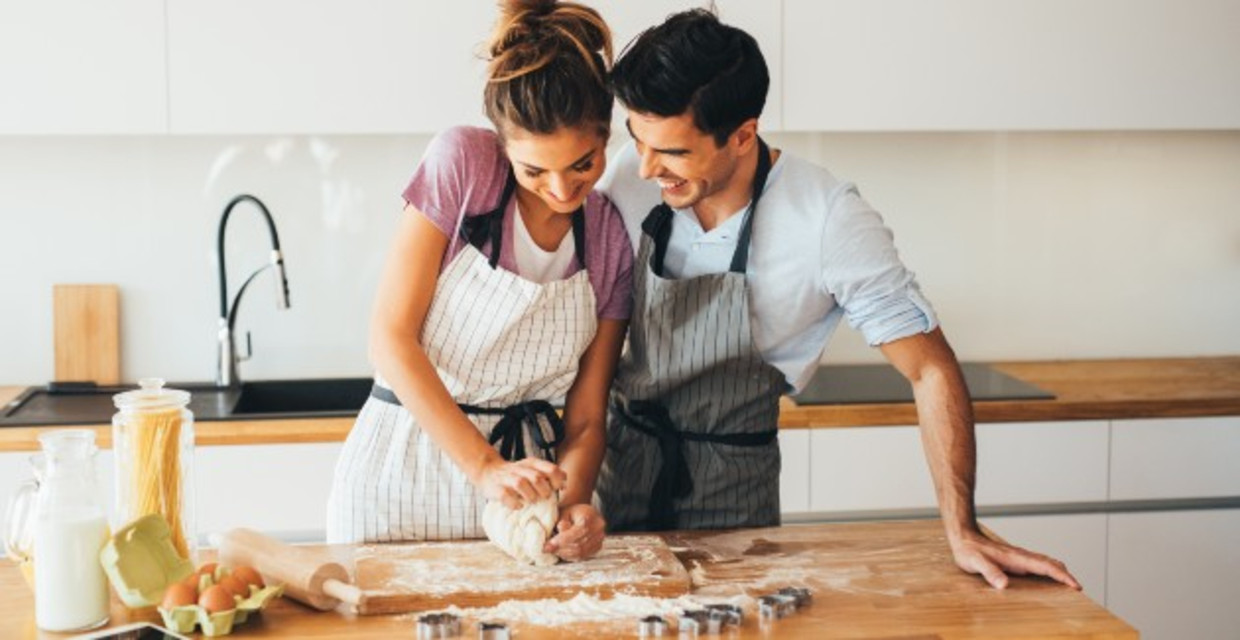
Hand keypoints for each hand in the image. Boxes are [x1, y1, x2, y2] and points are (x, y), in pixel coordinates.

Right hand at [477, 457, 566, 509]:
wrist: (488, 471)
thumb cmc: (516, 475)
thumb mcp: (532, 469)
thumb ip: (548, 473)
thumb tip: (564, 481)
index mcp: (531, 463)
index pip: (550, 469)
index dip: (557, 480)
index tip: (557, 488)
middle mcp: (519, 469)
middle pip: (537, 478)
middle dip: (544, 490)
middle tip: (543, 497)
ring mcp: (507, 478)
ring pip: (521, 484)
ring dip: (530, 496)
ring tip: (531, 501)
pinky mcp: (496, 489)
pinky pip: (506, 496)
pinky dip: (514, 503)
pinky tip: (518, 506)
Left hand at [544, 503, 605, 560]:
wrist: (583, 513)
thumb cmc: (571, 512)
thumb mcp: (563, 512)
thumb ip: (561, 524)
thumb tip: (555, 542)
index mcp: (590, 515)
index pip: (578, 531)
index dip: (562, 540)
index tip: (548, 545)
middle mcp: (598, 528)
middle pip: (579, 544)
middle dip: (561, 548)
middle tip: (547, 549)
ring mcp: (600, 538)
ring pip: (580, 552)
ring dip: (564, 554)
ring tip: (553, 550)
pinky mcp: (598, 547)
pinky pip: (583, 556)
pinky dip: (570, 556)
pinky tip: (562, 552)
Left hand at [951, 529, 1080, 589]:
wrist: (963, 536)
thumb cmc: (968, 550)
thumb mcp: (975, 563)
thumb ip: (989, 572)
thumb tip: (1004, 585)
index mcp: (1016, 558)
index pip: (1045, 566)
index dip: (1062, 576)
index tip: (1075, 585)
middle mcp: (1021, 556)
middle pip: (1050, 564)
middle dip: (1065, 575)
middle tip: (1078, 587)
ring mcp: (1019, 557)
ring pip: (1045, 563)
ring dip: (1059, 572)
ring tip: (1069, 584)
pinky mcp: (1014, 560)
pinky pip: (1037, 565)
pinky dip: (1048, 570)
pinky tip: (1048, 577)